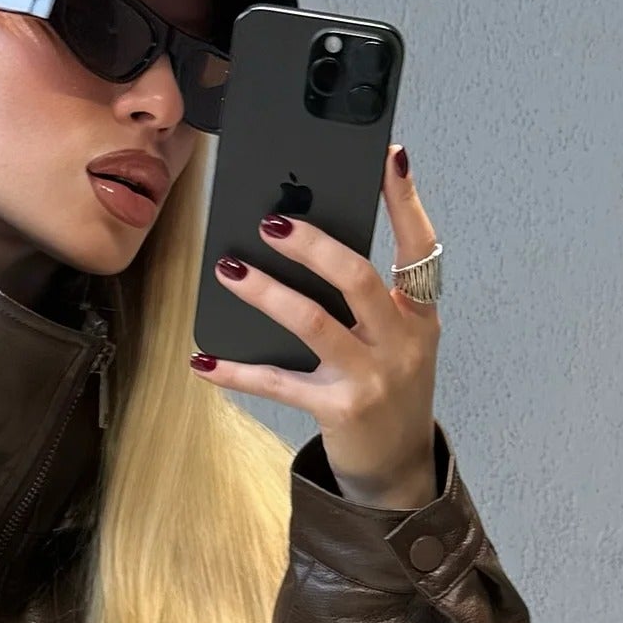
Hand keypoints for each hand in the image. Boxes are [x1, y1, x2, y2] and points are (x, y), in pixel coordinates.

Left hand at [190, 143, 441, 507]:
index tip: (388, 155)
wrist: (399, 467)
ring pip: (313, 322)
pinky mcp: (339, 409)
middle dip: (312, 245)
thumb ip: (367, 297)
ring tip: (228, 269)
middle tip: (269, 221)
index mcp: (419, 312)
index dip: (404, 199)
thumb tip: (306, 241)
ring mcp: (372, 376)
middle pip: (356, 277)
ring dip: (265, 293)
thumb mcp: (396, 338)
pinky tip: (203, 359)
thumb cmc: (389, 389)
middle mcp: (402, 340)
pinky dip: (236, 371)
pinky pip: (278, 382)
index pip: (418, 244)